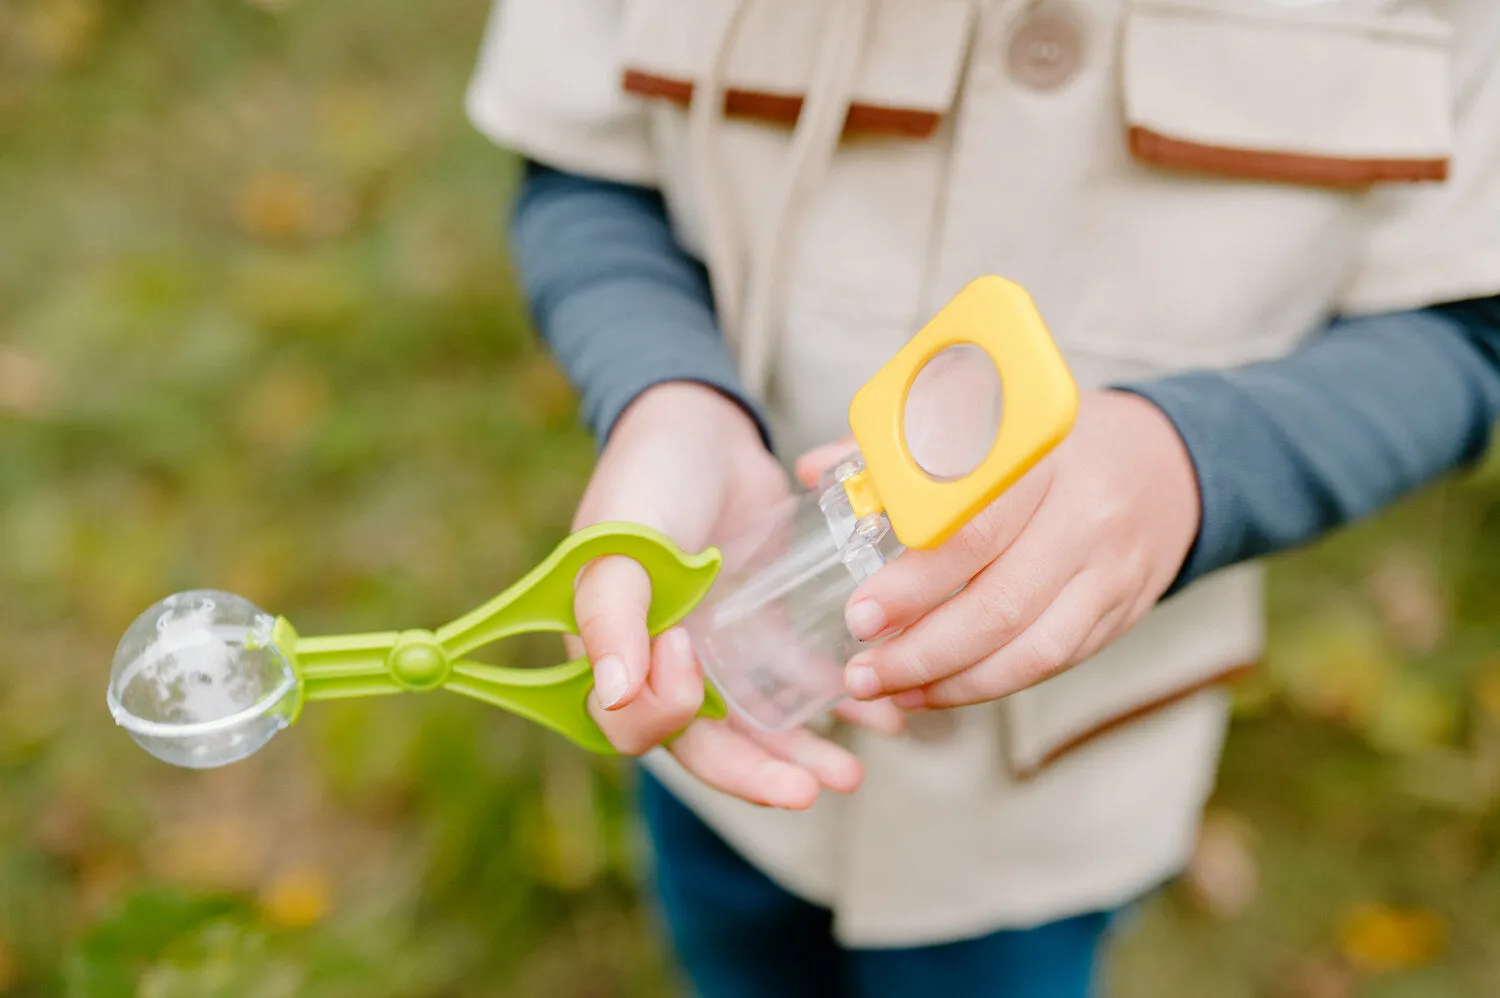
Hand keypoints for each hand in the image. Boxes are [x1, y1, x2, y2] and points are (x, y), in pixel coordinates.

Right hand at [570, 382, 902, 809]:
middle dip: (758, 772)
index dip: (669, 716)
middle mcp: (659, 667)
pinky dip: (835, 702)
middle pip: (705, 745)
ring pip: (757, 726)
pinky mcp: (764, 632)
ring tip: (850, 775)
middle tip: (809, 793)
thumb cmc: (649, 475)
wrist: (702, 424)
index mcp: (608, 654)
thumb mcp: (623, 535)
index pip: (635, 723)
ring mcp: (716, 654)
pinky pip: (797, 682)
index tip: (694, 669)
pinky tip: (881, 719)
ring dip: (801, 754)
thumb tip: (615, 693)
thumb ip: (613, 610)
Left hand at [798, 390, 1200, 709]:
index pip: (977, 530)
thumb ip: (902, 449)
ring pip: (1030, 650)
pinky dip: (986, 685)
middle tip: (859, 671)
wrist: (1168, 464)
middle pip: (1001, 603)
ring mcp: (1109, 574)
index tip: (859, 613)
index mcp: (1043, 459)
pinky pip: (1050, 664)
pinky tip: (933, 690)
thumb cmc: (1053, 442)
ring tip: (884, 689)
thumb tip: (814, 469)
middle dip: (921, 649)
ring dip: (950, 682)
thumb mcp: (990, 422)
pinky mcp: (1119, 615)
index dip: (916, 582)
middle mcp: (1085, 518)